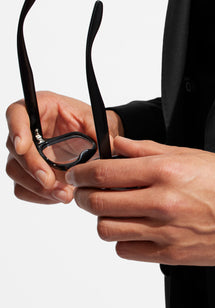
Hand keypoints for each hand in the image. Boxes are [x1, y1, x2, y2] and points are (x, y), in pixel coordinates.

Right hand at [5, 91, 122, 203]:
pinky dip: (40, 196)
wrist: (96, 140)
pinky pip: (23, 188)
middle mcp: (28, 130)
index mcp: (41, 108)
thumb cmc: (92, 124)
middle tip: (50, 182)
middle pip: (15, 149)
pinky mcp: (30, 172)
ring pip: (16, 171)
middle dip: (32, 168)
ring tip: (64, 194)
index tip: (23, 147)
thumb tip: (103, 149)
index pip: (17, 114)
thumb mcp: (97, 122)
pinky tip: (59, 196)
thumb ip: (96, 132)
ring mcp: (27, 153)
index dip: (16, 130)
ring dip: (37, 186)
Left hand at [66, 137, 214, 265]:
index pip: (103, 173)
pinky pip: (128, 251)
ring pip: (108, 231)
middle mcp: (163, 203)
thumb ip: (148, 150)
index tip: (79, 174)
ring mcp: (167, 232)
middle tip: (91, 193)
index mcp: (166, 172)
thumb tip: (118, 147)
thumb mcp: (192, 155)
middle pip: (98, 204)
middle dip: (85, 197)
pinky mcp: (173, 254)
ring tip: (118, 212)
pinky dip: (125, 240)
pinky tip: (137, 230)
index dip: (82, 173)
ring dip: (105, 220)